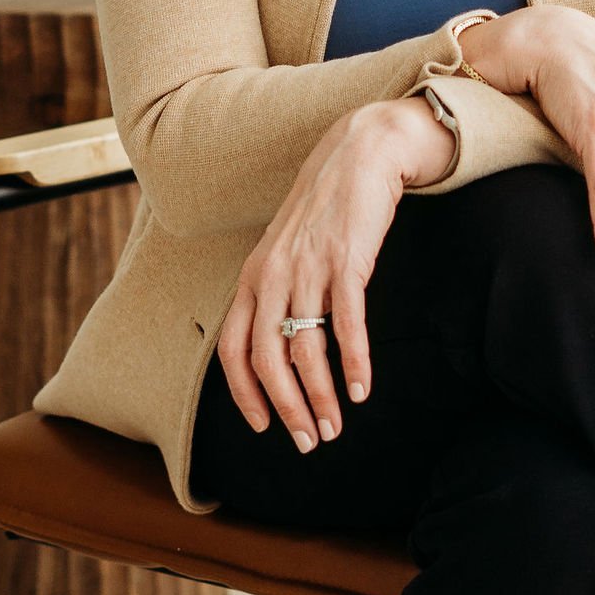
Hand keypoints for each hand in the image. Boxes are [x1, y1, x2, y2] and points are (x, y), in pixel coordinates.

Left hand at [216, 95, 452, 450]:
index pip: (232, 349)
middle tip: (309, 441)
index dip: (245, 394)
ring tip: (337, 426)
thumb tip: (283, 348)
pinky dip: (354, 362)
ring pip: (305, 349)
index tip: (264, 427)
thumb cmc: (325, 209)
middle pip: (266, 359)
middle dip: (286, 409)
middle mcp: (272, 275)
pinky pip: (347, 323)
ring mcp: (308, 267)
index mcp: (252, 277)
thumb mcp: (286, 250)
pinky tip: (363, 389)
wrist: (360, 152)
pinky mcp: (347, 259)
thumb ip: (278, 294)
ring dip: (320, 396)